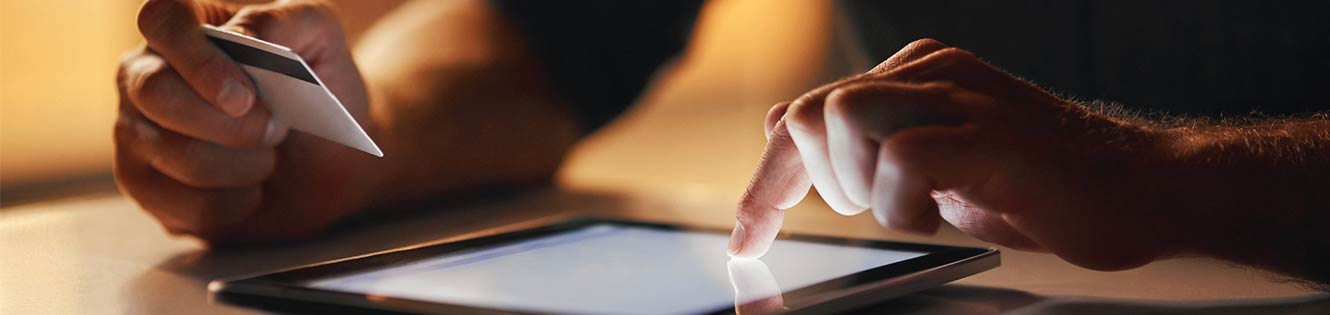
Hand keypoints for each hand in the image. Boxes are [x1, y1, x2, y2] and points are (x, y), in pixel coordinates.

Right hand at [115, 0, 376, 243]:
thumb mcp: (321, 39)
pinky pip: (184, 205)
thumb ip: (286, 20)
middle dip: (229, 123)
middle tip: (277, 129)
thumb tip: (241, 36)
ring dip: (244, 164)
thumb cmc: (317, 86)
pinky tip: (253, 189)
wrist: (330, 154)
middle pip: (156, 92)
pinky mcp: (145, 187)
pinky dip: (237, 203)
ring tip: (269, 156)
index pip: (162, 20)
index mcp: (183, 28)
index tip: (244, 97)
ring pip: (177, 154)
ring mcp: (135, 132)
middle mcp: (143, 74)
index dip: (199, 59)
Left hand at [728, 39, 1189, 270]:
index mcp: (916, 74)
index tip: (748, 234)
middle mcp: (932, 72)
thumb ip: (871, 152)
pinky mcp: (989, 135)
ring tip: (907, 208)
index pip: (807, 112)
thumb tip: (792, 136)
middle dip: (800, 183)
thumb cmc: (1045, 187)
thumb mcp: (938, 170)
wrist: (1148, 189)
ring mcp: (962, 98)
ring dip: (856, 184)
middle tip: (860, 214)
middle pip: (810, 110)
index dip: (767, 178)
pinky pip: (902, 158)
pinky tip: (941, 214)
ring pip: (843, 117)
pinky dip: (902, 204)